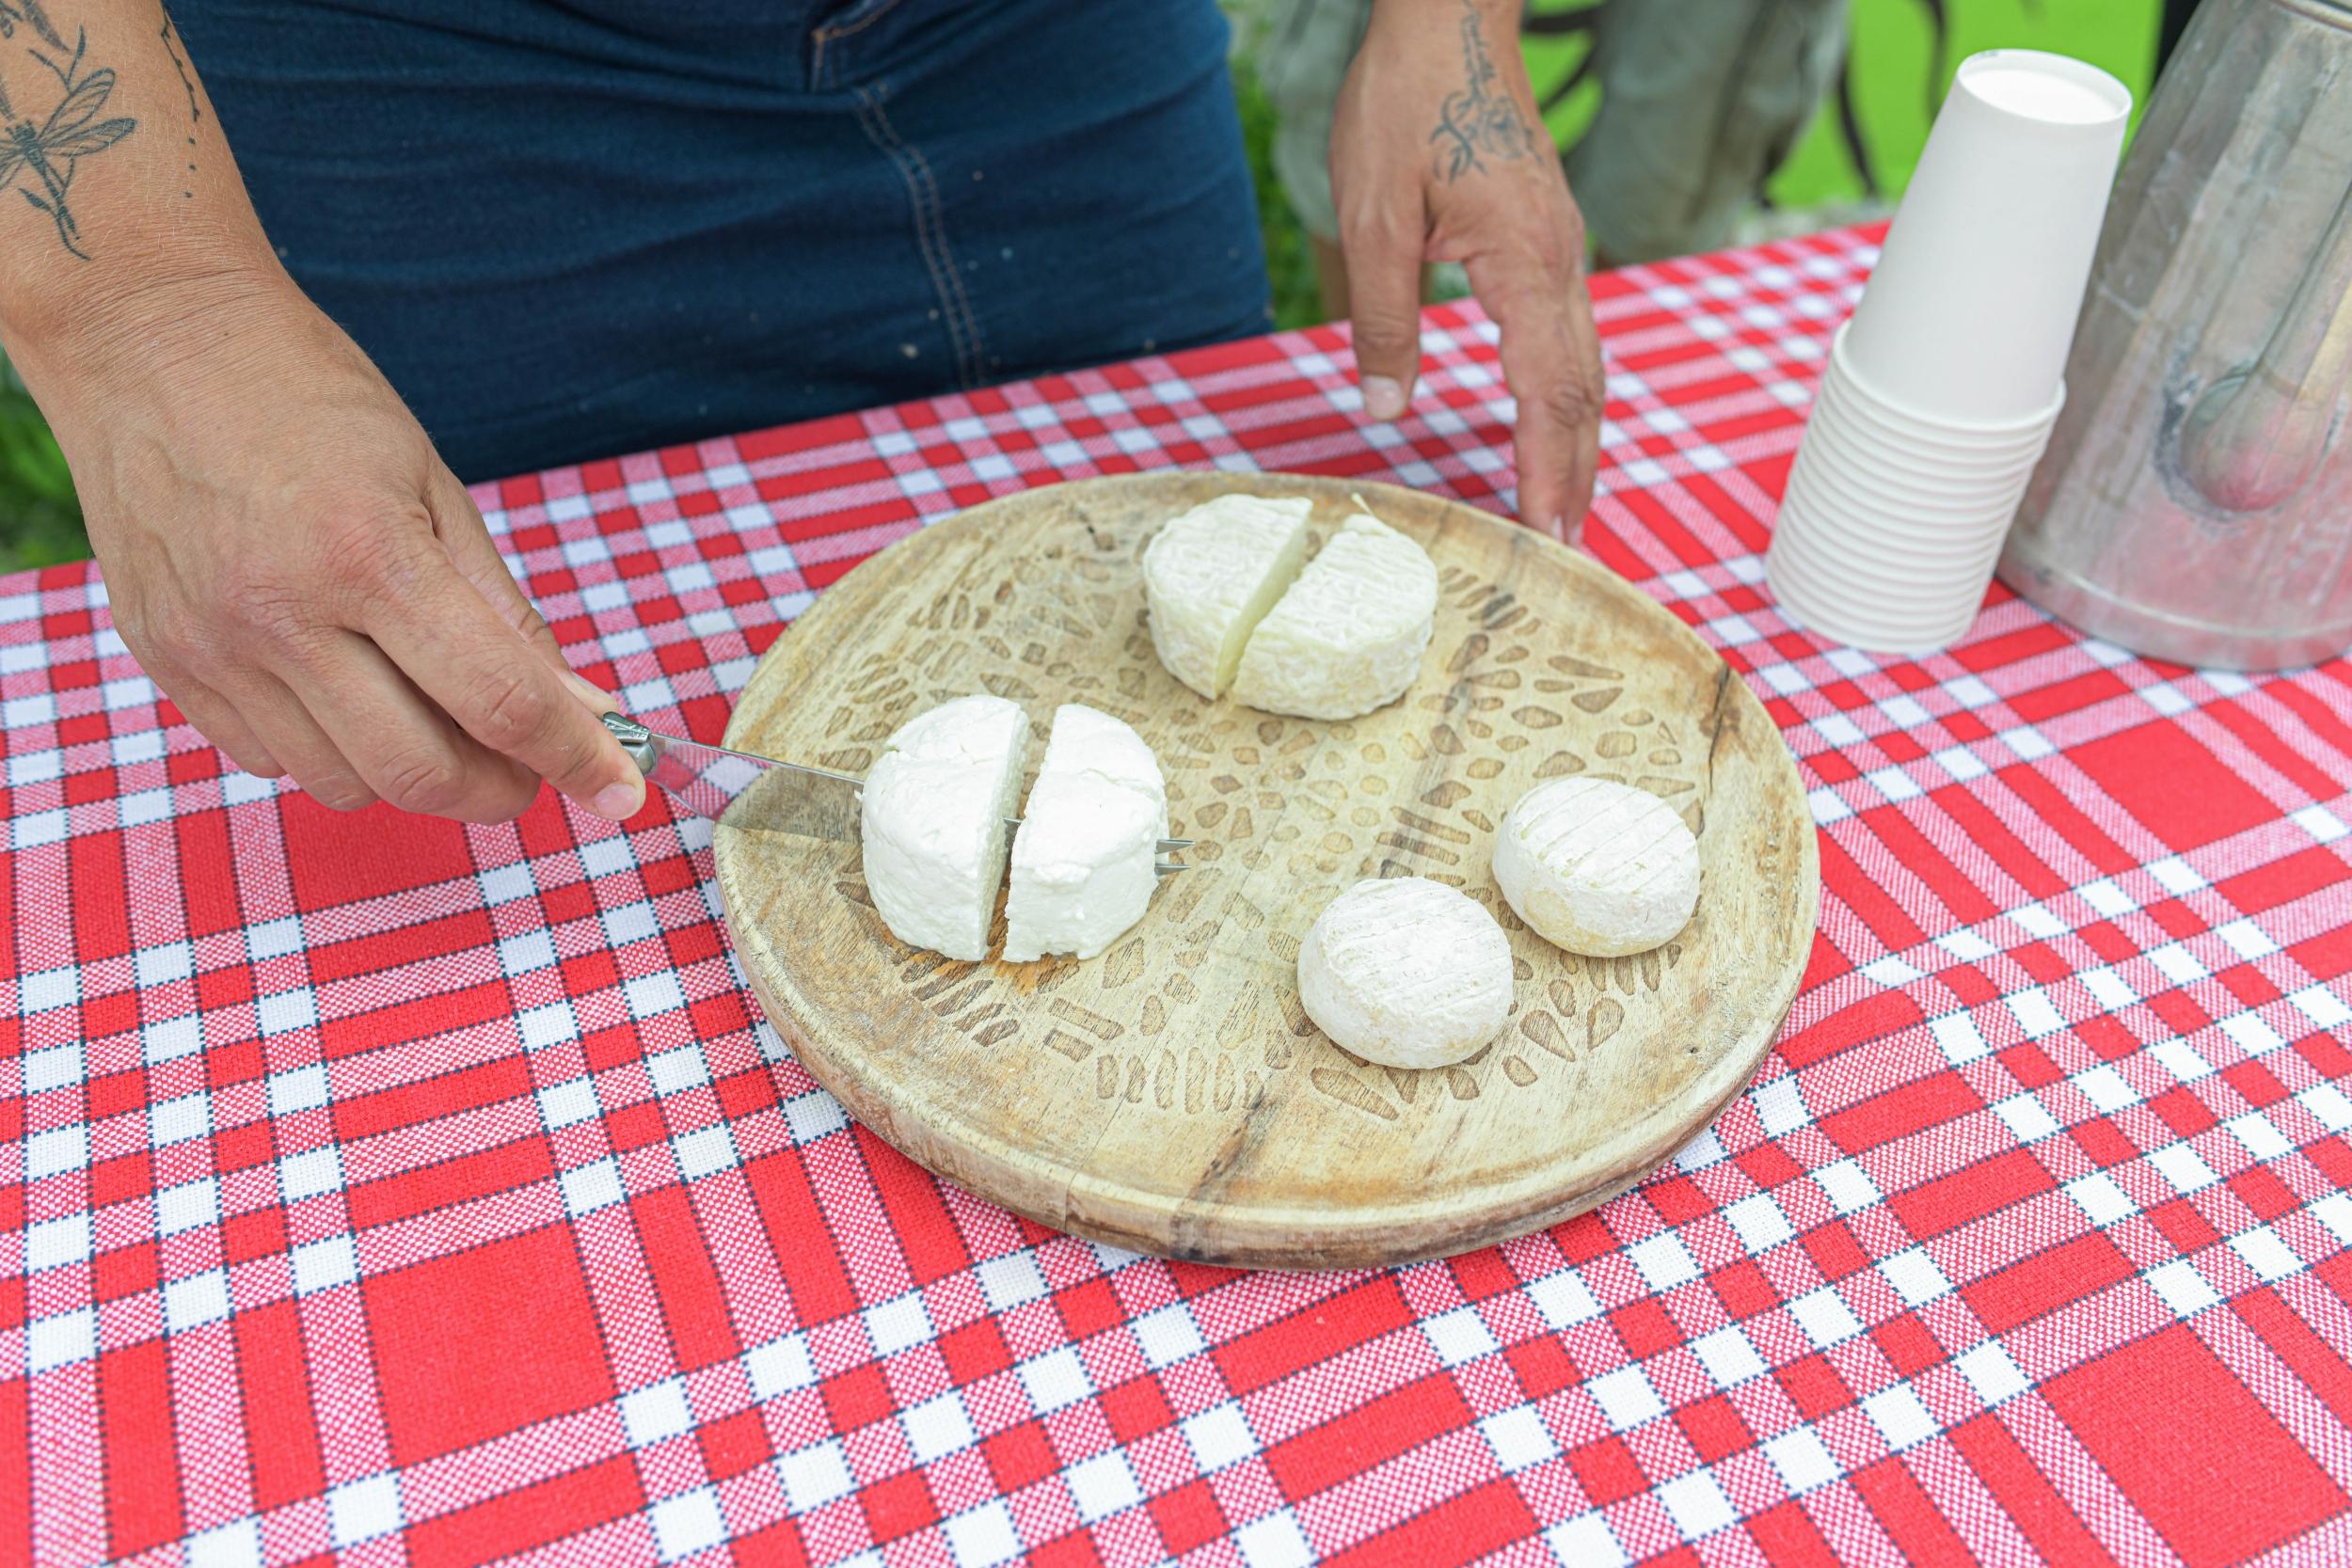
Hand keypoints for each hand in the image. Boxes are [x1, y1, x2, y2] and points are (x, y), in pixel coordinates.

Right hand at [32, 272, 644, 822]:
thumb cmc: (309, 399)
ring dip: (413, 774)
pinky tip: (349, 695)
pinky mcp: (166, 662)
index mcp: (368, 555)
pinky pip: (270, 760)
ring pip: (343, 783)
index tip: (621, 792)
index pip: (500, 701)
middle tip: (528, 768)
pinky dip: (332, 753)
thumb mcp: (435, 485)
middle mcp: (282, 614)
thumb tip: (577, 705)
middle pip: (419, 771)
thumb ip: (506, 612)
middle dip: (496, 790)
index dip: (575, 759)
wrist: (149, 340)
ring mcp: (213, 647)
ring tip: (434, 717)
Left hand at [1330, 0, 1605, 540]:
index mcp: (1524, 264)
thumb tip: (1386, 407)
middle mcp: (1561, 265)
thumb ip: (1383, 318)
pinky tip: (1555, 424)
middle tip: (1565, 550)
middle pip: (1582, 394)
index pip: (1546, 395)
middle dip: (1575, 476)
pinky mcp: (1549, 240)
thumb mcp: (1373, 216)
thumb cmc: (1409, 102)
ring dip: (1579, 443)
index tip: (1547, 536)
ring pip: (1585, 368)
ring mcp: (1563, 251)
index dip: (1547, 473)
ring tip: (1567, 508)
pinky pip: (1572, 336)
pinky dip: (1568, 396)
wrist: (1450, 20)